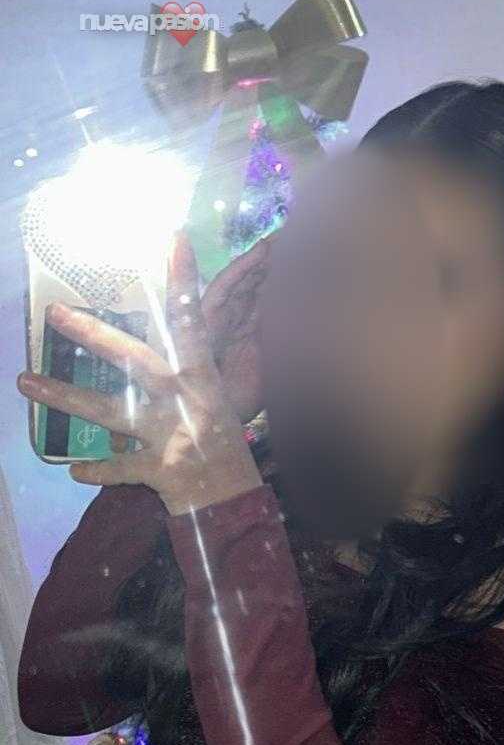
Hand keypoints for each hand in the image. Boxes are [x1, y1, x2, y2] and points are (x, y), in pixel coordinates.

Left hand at [16, 231, 261, 516]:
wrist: (238, 504)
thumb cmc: (225, 450)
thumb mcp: (216, 404)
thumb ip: (186, 377)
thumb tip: (152, 354)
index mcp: (202, 378)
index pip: (191, 321)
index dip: (184, 281)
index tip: (175, 240)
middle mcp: (183, 399)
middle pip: (133, 359)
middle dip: (92, 335)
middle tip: (55, 313)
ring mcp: (169, 434)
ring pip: (107, 412)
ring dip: (64, 396)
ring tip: (24, 383)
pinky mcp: (159, 470)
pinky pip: (119, 469)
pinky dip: (98, 472)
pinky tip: (75, 471)